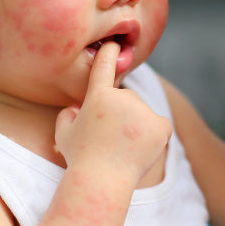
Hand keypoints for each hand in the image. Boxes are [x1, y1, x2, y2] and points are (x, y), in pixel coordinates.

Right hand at [54, 41, 172, 184]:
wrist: (101, 181)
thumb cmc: (80, 158)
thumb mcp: (63, 134)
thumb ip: (67, 116)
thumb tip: (76, 109)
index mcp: (98, 96)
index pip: (105, 66)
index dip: (110, 53)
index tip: (114, 43)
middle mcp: (123, 97)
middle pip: (126, 99)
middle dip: (121, 114)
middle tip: (110, 139)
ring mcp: (143, 111)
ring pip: (142, 114)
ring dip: (136, 126)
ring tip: (124, 148)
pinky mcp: (161, 125)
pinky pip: (159, 126)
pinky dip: (153, 136)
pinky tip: (140, 149)